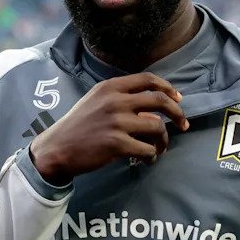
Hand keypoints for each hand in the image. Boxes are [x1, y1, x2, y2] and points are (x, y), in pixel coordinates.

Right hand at [29, 72, 189, 185]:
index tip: (178, 99)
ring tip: (159, 148)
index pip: (148, 79)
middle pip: (160, 101)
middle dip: (178, 113)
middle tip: (184, 124)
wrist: (56, 148)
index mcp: (110, 87)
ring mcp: (117, 122)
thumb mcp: (95, 103)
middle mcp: (115, 101)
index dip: (168, 88)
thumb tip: (152, 113)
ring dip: (163, 140)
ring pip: (157, 127)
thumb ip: (122, 101)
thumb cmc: (77, 126)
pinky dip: (152, 156)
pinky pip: (147, 149)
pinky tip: (147, 159)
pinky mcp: (117, 144)